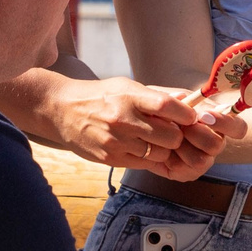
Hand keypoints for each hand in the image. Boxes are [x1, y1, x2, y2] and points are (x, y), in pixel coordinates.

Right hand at [52, 78, 228, 177]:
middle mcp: (123, 119)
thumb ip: (156, 95)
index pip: (168, 106)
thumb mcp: (126, 87)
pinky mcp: (111, 158)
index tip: (189, 117)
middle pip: (171, 136)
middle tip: (172, 131)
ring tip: (152, 140)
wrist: (61, 110)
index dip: (185, 114)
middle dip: (177, 136)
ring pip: (160, 153)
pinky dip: (148, 157)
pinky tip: (139, 147)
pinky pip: (144, 164)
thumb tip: (190, 100)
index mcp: (130, 97)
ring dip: (163, 149)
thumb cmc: (100, 96)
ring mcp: (116, 141)